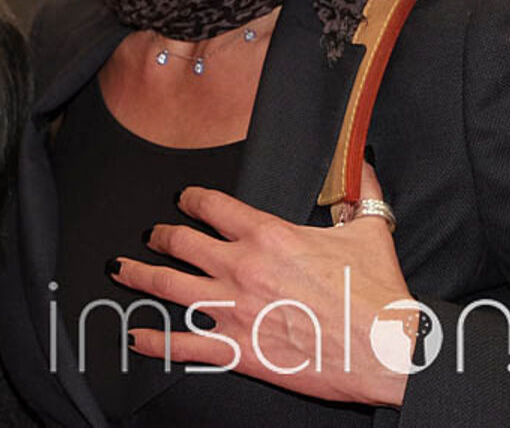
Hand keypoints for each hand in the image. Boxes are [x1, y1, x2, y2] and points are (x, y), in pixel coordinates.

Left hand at [110, 164, 412, 406]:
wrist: (389, 351)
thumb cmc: (380, 297)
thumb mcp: (371, 231)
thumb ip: (361, 189)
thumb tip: (359, 158)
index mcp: (268, 235)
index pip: (212, 205)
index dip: (190, 199)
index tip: (182, 200)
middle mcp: (242, 268)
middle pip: (181, 243)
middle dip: (158, 236)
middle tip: (148, 235)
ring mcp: (235, 310)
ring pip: (169, 286)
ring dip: (138, 276)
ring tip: (120, 270)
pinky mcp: (240, 350)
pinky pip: (184, 344)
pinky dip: (154, 340)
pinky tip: (135, 336)